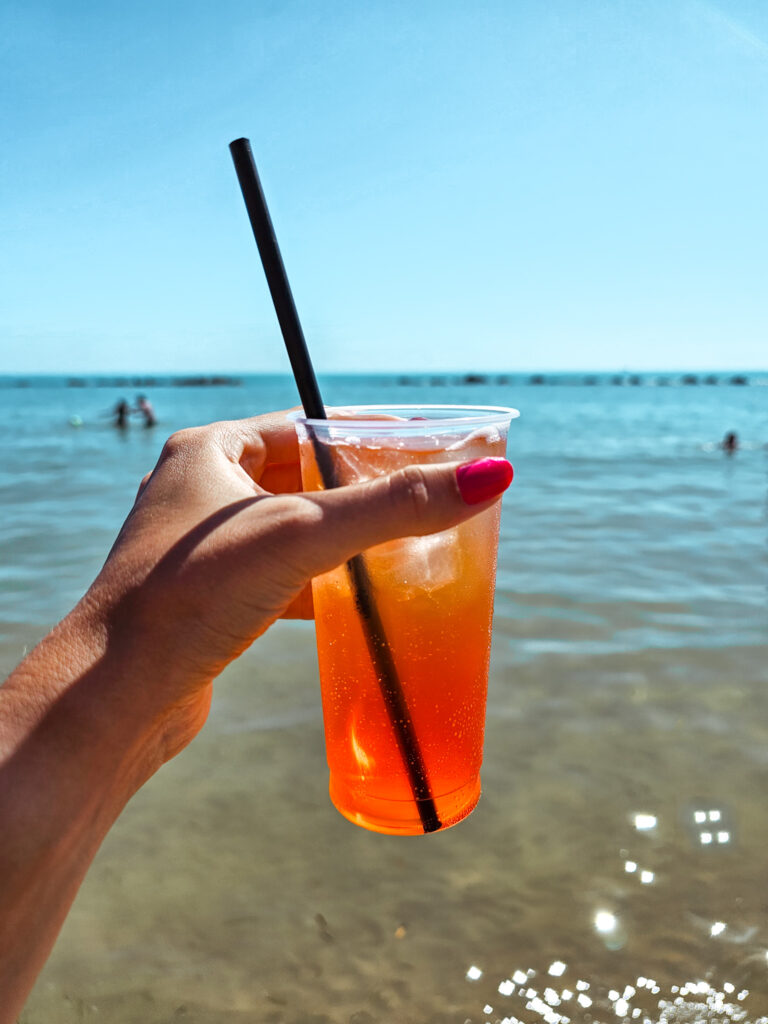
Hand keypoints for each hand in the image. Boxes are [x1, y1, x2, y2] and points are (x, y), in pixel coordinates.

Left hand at [85, 411, 512, 760]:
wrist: (116, 696)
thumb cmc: (189, 598)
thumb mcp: (301, 536)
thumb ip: (394, 507)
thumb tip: (489, 477)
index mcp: (207, 452)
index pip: (305, 424)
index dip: (367, 431)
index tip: (424, 442)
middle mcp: (200, 494)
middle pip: (303, 477)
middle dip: (361, 489)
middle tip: (420, 498)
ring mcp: (203, 549)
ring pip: (292, 531)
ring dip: (342, 540)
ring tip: (400, 547)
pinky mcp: (210, 598)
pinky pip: (279, 575)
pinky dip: (318, 583)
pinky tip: (353, 599)